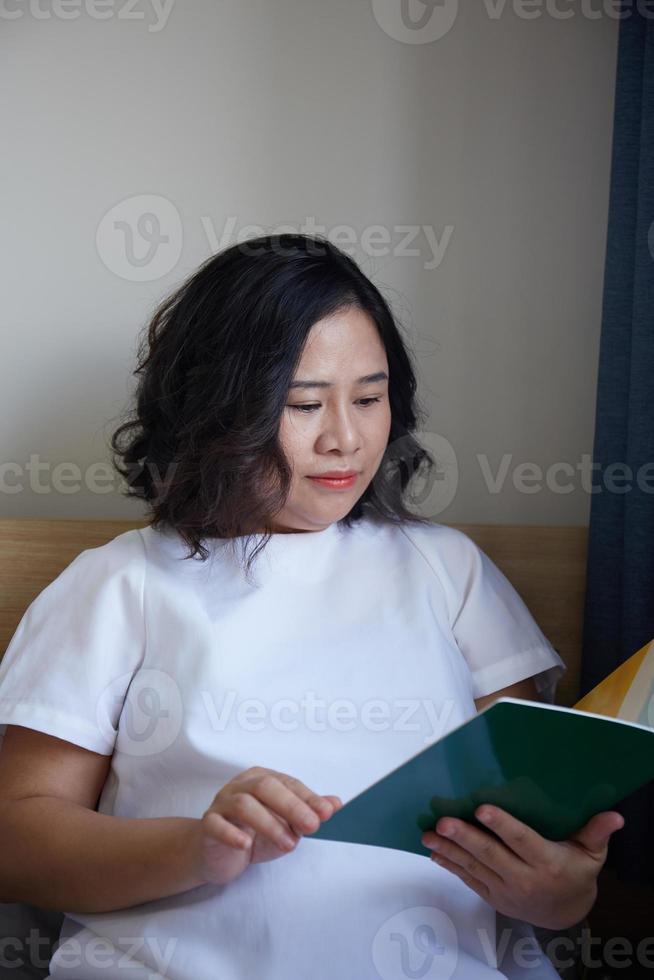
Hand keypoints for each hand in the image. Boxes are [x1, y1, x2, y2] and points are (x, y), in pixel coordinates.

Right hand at [194, 766, 341, 885]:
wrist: (217, 854)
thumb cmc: (254, 833)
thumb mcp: (285, 824)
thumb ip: (307, 812)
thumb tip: (335, 803)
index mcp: (262, 779)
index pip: (288, 783)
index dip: (308, 798)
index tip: (326, 813)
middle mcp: (241, 786)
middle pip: (265, 786)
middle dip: (291, 806)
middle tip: (312, 827)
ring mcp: (222, 803)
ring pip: (243, 804)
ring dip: (269, 824)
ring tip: (289, 844)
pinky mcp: (208, 826)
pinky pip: (216, 824)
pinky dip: (231, 833)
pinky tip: (246, 845)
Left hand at [420, 805, 624, 928]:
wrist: (565, 913)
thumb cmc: (576, 872)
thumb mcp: (591, 854)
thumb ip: (596, 832)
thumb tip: (614, 815)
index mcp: (547, 862)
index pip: (521, 841)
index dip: (502, 825)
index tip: (482, 808)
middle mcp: (523, 878)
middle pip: (490, 854)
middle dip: (465, 837)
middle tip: (443, 821)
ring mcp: (505, 890)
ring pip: (473, 867)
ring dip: (449, 850)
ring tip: (428, 834)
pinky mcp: (493, 895)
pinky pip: (468, 879)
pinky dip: (450, 865)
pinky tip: (434, 851)